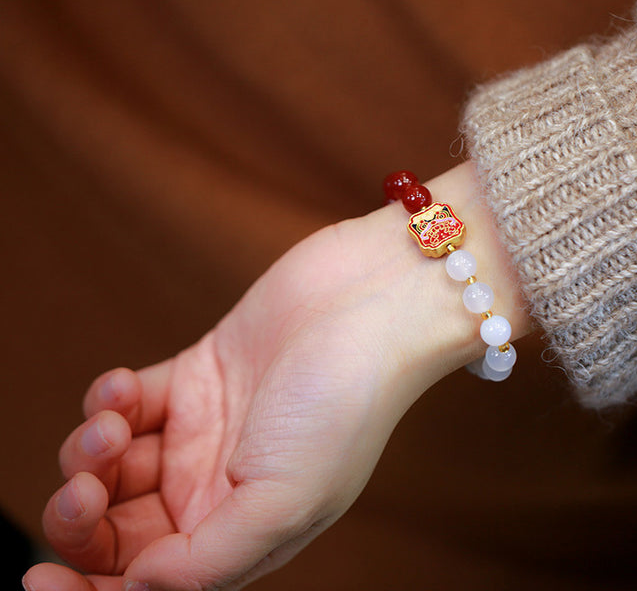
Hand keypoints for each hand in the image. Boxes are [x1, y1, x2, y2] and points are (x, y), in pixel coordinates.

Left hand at [24, 162, 531, 590]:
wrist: (369, 300)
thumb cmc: (346, 399)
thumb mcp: (288, 499)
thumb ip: (210, 558)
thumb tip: (137, 586)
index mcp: (245, 530)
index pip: (152, 581)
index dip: (91, 590)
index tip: (40, 581)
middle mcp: (221, 488)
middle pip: (121, 528)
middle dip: (83, 517)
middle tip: (85, 488)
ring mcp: (206, 430)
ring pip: (116, 464)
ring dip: (92, 451)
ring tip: (111, 424)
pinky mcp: (196, 375)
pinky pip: (129, 400)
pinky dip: (111, 398)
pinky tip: (125, 385)